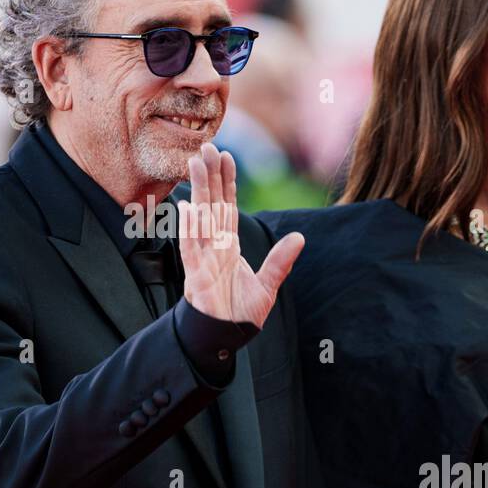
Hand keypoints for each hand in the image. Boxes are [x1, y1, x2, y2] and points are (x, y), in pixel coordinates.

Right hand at [178, 143, 304, 326]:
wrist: (225, 341)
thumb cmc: (239, 315)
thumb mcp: (268, 286)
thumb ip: (281, 262)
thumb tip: (299, 237)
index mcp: (228, 247)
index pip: (227, 207)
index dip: (226, 182)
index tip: (226, 157)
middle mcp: (213, 248)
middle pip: (211, 204)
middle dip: (209, 176)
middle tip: (207, 146)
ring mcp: (203, 259)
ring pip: (200, 219)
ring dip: (198, 192)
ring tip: (196, 164)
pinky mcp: (196, 276)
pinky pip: (191, 248)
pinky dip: (189, 228)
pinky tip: (188, 207)